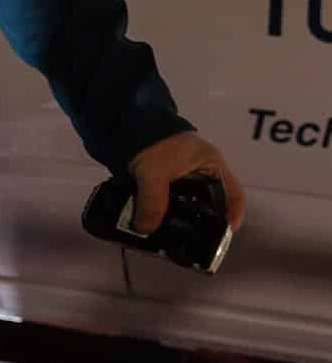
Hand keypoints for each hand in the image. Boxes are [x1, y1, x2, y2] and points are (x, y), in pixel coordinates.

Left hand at [128, 130, 246, 235]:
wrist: (129, 120)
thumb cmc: (155, 143)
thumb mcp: (155, 173)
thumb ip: (152, 202)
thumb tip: (145, 229)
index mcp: (213, 166)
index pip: (234, 195)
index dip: (233, 217)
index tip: (222, 236)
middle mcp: (203, 172)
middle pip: (211, 204)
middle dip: (202, 223)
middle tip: (192, 242)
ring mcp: (186, 175)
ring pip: (189, 204)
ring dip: (180, 219)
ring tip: (172, 238)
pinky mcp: (168, 178)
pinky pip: (172, 201)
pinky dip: (165, 212)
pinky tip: (157, 224)